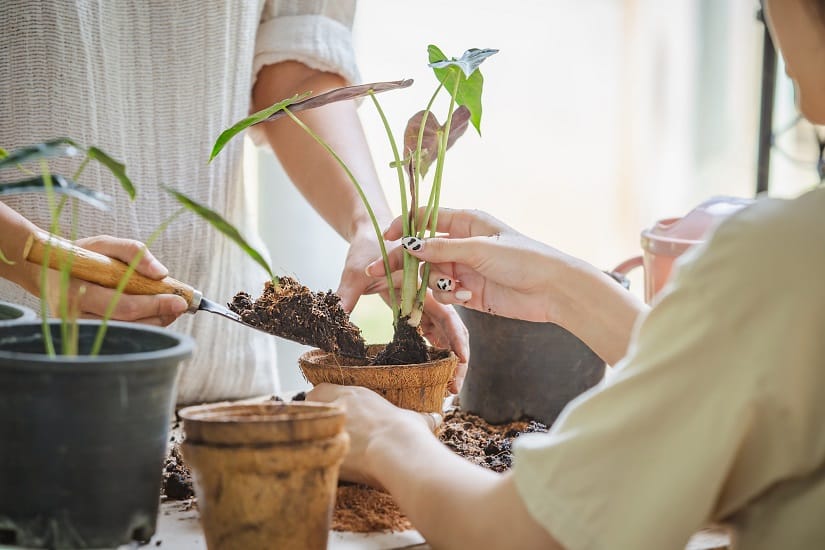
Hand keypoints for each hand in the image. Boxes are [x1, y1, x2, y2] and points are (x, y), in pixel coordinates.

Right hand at [42, 235, 187, 325]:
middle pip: (128, 324)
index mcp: (77, 292)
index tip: (180, 300)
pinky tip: (154, 315)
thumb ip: (133, 251)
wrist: (48, 271)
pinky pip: (121, 335)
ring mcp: (78, 331)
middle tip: (180, 306)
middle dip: (160, 315)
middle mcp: (75, 317)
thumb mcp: (104, 243)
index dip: (155, 305)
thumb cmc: (82, 256)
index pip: (124, 306)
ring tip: (170, 309)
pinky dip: (142, 326)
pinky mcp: (84, 337)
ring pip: (127, 333)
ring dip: (155, 323)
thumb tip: (161, 273)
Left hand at [306, 383, 435, 486]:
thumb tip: (436, 417)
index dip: (324, 401)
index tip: (333, 414)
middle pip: (309, 404)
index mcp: (358, 395)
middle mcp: (339, 404)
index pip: (325, 390)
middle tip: (324, 431)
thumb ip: (423, 418)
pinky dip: (310, 454)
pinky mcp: (322, 445)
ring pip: (304, 423)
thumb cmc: (407, 434)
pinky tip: (322, 464)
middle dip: (313, 416)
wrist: (396, 452)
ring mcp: (329, 424)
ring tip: (320, 448)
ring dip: (309, 433)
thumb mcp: (417, 421)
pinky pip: (305, 447)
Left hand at [338, 229, 469, 391]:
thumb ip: (346, 296)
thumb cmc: (366, 246)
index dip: (456, 339)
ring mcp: (425, 299)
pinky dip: (434, 349)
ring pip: (444, 332)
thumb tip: (334, 322)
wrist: (371, 232)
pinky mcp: (417, 305)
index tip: (460, 362)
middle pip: (452, 328)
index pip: (446, 313)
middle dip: (457, 358)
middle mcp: (429, 291)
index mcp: (422, 282)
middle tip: (453, 387)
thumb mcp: (354, 272)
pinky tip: (434, 369)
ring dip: (447, 357)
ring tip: (447, 386)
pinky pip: (431, 329)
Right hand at [368, 208, 572, 323]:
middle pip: (422, 250)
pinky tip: (464, 296)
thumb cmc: (522, 258)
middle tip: (377, 273)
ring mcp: (464, 268)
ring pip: (431, 273)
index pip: (425, 218)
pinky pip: (444, 292)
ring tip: (454, 287)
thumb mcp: (479, 249)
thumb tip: (408, 245)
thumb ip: (442, 248)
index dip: (403, 226)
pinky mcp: (469, 292)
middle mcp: (462, 243)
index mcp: (466, 222)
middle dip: (403, 262)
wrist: (553, 289)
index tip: (385, 238)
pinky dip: (448, 295)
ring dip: (434, 282)